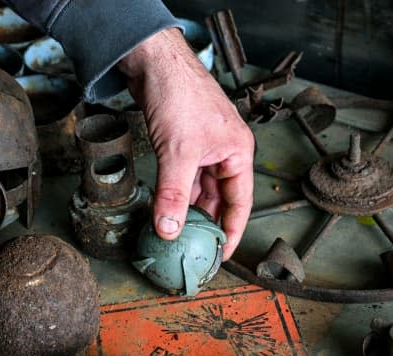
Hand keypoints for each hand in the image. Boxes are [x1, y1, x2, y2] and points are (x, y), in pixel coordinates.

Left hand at [118, 28, 254, 258]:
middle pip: (218, 199)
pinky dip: (174, 194)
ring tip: (175, 235)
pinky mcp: (182, 144)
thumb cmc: (179, 93)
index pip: (240, 204)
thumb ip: (173, 194)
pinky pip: (183, 178)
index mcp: (237, 153)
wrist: (153, 61)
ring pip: (198, 189)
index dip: (231, 232)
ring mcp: (203, 148)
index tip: (220, 256)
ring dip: (186, 210)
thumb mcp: (177, 153)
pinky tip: (164, 209)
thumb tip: (169, 228)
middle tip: (193, 250)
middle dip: (205, 224)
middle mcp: (224, 152)